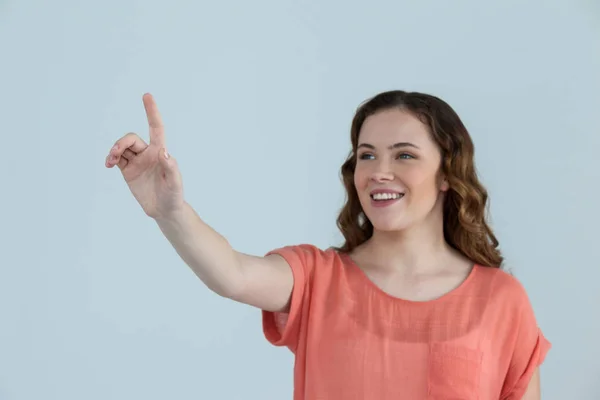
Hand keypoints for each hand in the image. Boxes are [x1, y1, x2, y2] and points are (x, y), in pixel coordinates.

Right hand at [105, 93, 183, 218]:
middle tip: (115, 154)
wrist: (164, 210)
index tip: (147, 95)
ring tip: (111, 160)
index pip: (156, 128)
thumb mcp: (175, 183)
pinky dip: (110, 158)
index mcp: (161, 152)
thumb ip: (171, 167)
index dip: (152, 112)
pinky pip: (117, 159)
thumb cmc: (174, 195)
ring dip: (114, 150)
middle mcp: (148, 153)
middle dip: (122, 143)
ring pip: (122, 147)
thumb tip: (164, 152)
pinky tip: (108, 163)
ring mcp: (137, 161)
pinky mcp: (128, 171)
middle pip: (131, 139)